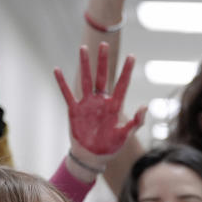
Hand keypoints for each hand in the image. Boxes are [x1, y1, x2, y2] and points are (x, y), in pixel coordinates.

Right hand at [54, 42, 144, 168]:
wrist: (93, 157)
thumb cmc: (111, 146)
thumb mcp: (126, 135)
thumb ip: (136, 121)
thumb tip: (145, 106)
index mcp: (115, 106)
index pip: (122, 84)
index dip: (127, 71)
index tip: (132, 56)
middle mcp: (101, 101)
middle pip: (102, 76)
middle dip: (103, 61)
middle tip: (104, 44)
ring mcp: (87, 104)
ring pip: (85, 80)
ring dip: (85, 65)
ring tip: (83, 48)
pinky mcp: (75, 110)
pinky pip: (67, 94)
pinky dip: (62, 83)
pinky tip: (56, 70)